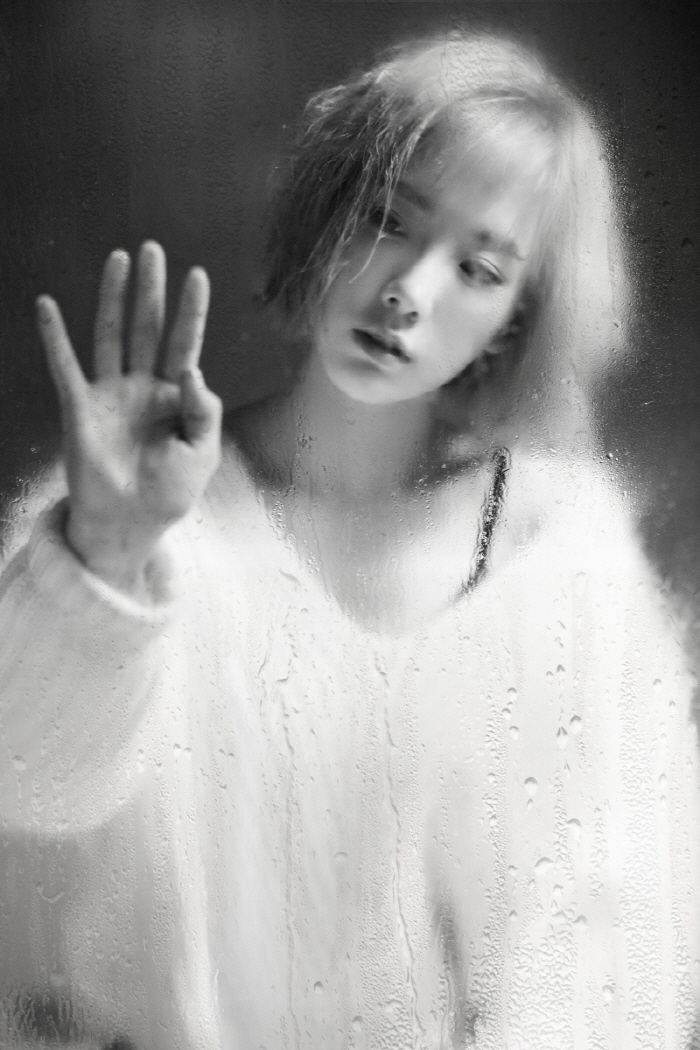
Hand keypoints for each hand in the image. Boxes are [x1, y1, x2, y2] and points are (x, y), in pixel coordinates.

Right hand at [37, 241, 221, 592]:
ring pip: (112, 335)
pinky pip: (65, 367)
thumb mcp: (203, 452)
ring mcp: (110, 394)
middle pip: (148, 328)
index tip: (197, 275)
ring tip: (118, 259)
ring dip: (113, 298)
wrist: (130, 523)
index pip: (185, 344)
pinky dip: (55, 338)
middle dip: (151, 290)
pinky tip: (48, 306)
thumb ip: (204, 411)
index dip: (191, 312)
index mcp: (175, 397)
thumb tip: (193, 369)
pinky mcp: (81, 408)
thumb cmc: (170, 492)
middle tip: (153, 249)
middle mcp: (142, 387)